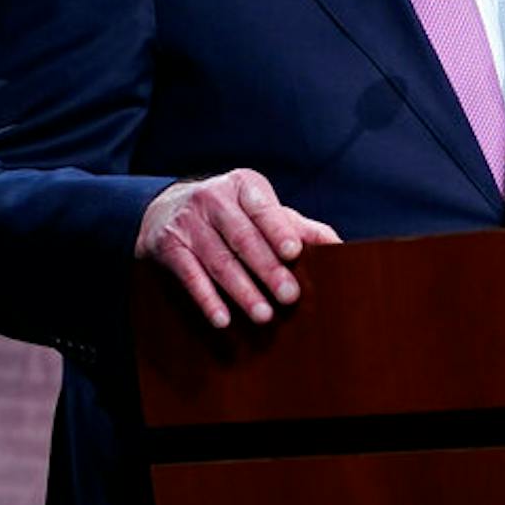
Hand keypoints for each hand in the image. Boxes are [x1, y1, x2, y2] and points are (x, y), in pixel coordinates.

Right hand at [135, 169, 341, 327]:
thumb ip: (296, 226)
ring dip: (242, 290)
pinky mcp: (169, 246)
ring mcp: (188, 222)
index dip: (277, 230)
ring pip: (218, 260)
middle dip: (267, 269)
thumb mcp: (260, 209)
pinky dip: (207, 298)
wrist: (167, 208)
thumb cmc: (230, 213)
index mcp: (242, 185)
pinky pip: (189, 275)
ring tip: (263, 315)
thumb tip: (336, 244)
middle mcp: (212, 198)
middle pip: (242, 238)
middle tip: (289, 295)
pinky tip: (222, 318)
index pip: (262, 209)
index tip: (294, 252)